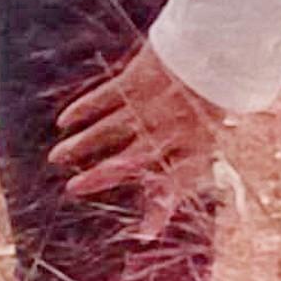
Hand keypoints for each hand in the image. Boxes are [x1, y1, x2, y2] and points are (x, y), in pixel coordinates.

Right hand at [49, 47, 234, 211]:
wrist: (219, 48)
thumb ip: (203, 158)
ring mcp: (148, 105)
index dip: (160, 210)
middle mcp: (168, 130)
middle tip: (73, 188)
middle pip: (127, 160)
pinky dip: (82, 110)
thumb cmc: (222, 92)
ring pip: (107, 130)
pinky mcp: (134, 80)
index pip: (175, 185)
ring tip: (57, 157)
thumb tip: (206, 174)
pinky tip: (65, 121)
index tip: (143, 232)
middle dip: (99, 175)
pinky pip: (103, 99)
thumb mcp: (222, 130)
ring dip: (80, 144)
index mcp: (195, 146)